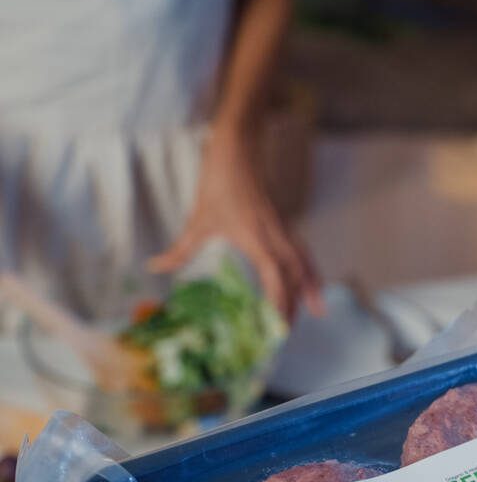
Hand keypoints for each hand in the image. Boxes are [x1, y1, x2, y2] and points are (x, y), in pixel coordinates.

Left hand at [149, 130, 323, 320]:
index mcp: (257, 239)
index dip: (280, 303)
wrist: (239, 150)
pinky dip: (309, 269)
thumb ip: (180, 249)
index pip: (276, 279)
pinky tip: (309, 279)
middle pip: (296, 277)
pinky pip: (302, 252)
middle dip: (295, 304)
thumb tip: (155, 267)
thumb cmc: (219, 182)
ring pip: (305, 264)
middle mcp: (276, 237)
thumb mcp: (198, 219)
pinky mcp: (284, 223)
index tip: (276, 326)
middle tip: (288, 331)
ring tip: (317, 310)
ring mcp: (283, 229)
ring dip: (311, 287)